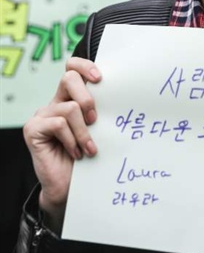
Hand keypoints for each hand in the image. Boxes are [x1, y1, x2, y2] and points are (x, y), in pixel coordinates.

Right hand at [23, 57, 101, 232]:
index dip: (85, 66)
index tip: (100, 78)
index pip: (72, 67)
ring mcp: (42, 114)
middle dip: (87, 98)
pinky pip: (58, 124)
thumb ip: (100, 111)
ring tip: (89, 148)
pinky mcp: (33, 129)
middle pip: (69, 78)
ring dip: (84, 131)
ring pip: (70, 108)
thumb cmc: (86, 157)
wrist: (69, 187)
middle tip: (95, 119)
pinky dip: (72, 140)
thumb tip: (122, 95)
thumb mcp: (97, 129)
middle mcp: (55, 102)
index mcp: (70, 97)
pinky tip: (76, 153)